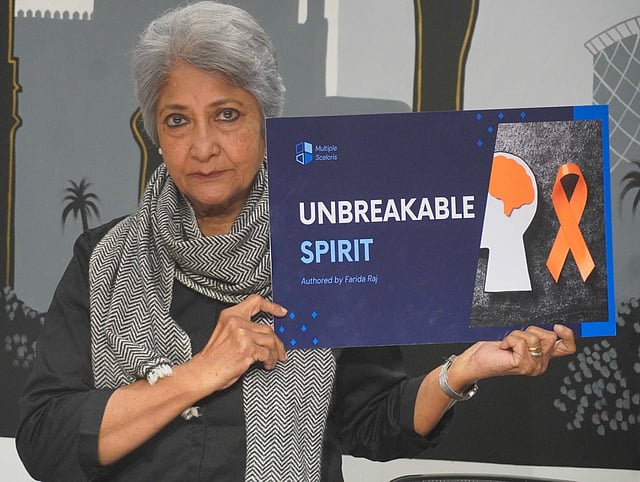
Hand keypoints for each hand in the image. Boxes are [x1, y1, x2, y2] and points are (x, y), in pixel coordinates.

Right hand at [187, 294, 287, 393]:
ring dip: (275, 353)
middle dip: (277, 343)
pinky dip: (270, 361)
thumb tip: (265, 332)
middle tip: (280, 352)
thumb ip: (242, 327)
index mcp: (230, 315)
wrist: (203, 372)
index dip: (272, 306)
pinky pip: (267, 353)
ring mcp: (242, 335)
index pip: (256, 302)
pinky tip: (266, 365)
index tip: (282, 312)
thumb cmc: (213, 357)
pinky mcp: (247, 349)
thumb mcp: (225, 333)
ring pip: (270, 340)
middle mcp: (236, 322)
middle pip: (268, 327)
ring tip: (272, 361)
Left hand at [447, 324, 575, 387]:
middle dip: (530, 330)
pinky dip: (510, 339)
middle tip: (515, 338)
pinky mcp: (522, 364)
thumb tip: (549, 326)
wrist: (476, 361)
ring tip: (508, 344)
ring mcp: (532, 366)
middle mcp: (540, 363)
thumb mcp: (519, 338)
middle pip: (549, 336)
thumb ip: (536, 335)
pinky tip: (504, 347)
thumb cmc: (494, 350)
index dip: (567, 335)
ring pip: (534, 337)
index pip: (567, 347)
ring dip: (517, 335)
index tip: (558, 326)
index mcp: (543, 356)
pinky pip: (521, 341)